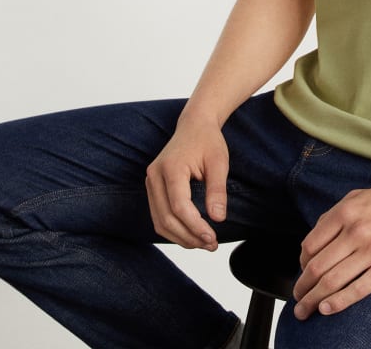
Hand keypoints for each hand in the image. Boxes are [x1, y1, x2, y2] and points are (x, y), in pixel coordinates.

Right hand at [145, 115, 228, 250]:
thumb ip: (217, 190)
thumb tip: (218, 219)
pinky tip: (191, 234)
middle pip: (166, 218)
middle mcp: (154, 175)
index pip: (179, 206)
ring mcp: (150, 181)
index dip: (195, 226)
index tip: (212, 238)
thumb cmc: (208, 141)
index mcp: (171, 167)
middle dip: (189, 236)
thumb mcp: (219, 162)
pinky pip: (158, 215)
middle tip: (211, 245)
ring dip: (180, 237)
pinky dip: (173, 229)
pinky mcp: (153, 187)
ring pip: (159, 221)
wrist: (194, 124)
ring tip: (203, 243)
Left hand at [292, 182, 370, 319]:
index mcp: (346, 212)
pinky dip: (338, 302)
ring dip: (314, 299)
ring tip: (305, 310)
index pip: (311, 244)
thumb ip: (336, 213)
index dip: (301, 264)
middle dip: (302, 288)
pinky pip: (358, 289)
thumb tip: (316, 235)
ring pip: (333, 281)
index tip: (302, 275)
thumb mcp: (361, 197)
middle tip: (297, 300)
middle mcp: (355, 230)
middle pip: (317, 266)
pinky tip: (327, 309)